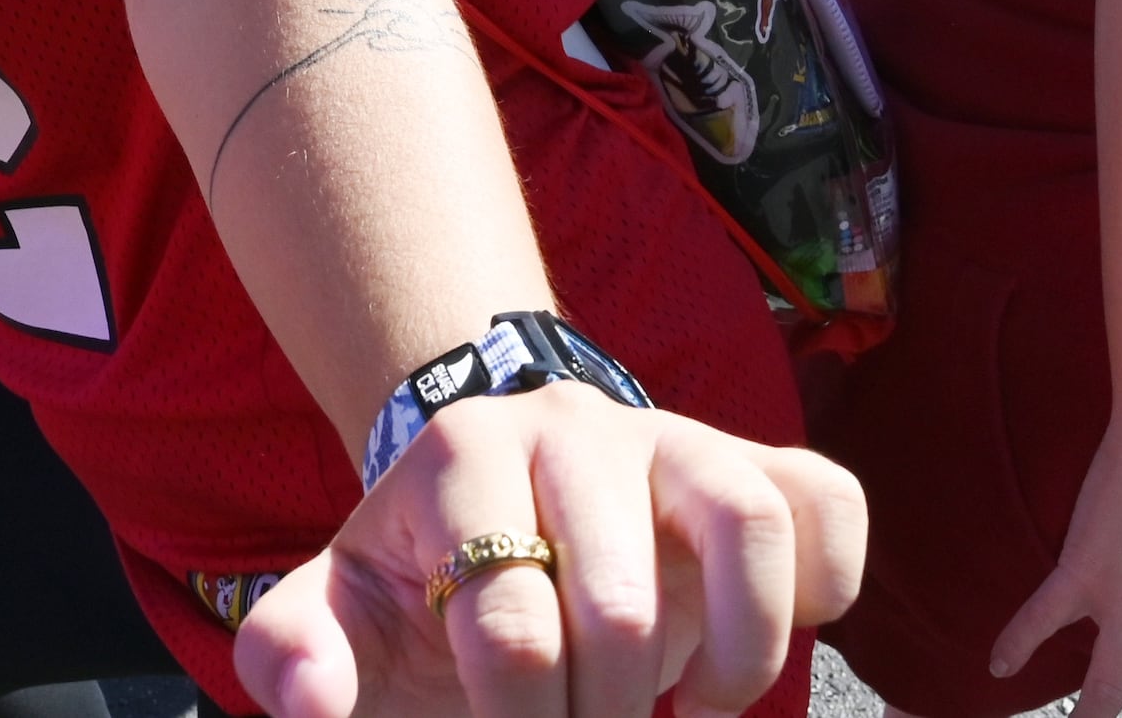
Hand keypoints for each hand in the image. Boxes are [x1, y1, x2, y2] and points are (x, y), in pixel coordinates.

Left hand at [235, 389, 861, 717]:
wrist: (489, 469)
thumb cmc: (421, 570)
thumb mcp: (340, 606)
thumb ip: (296, 654)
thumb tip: (307, 704)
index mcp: (462, 459)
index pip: (511, 628)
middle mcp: (574, 431)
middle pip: (622, 606)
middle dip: (605, 716)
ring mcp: (675, 437)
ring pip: (747, 523)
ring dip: (735, 659)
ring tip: (696, 712)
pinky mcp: (751, 458)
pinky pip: (825, 502)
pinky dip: (822, 587)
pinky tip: (756, 648)